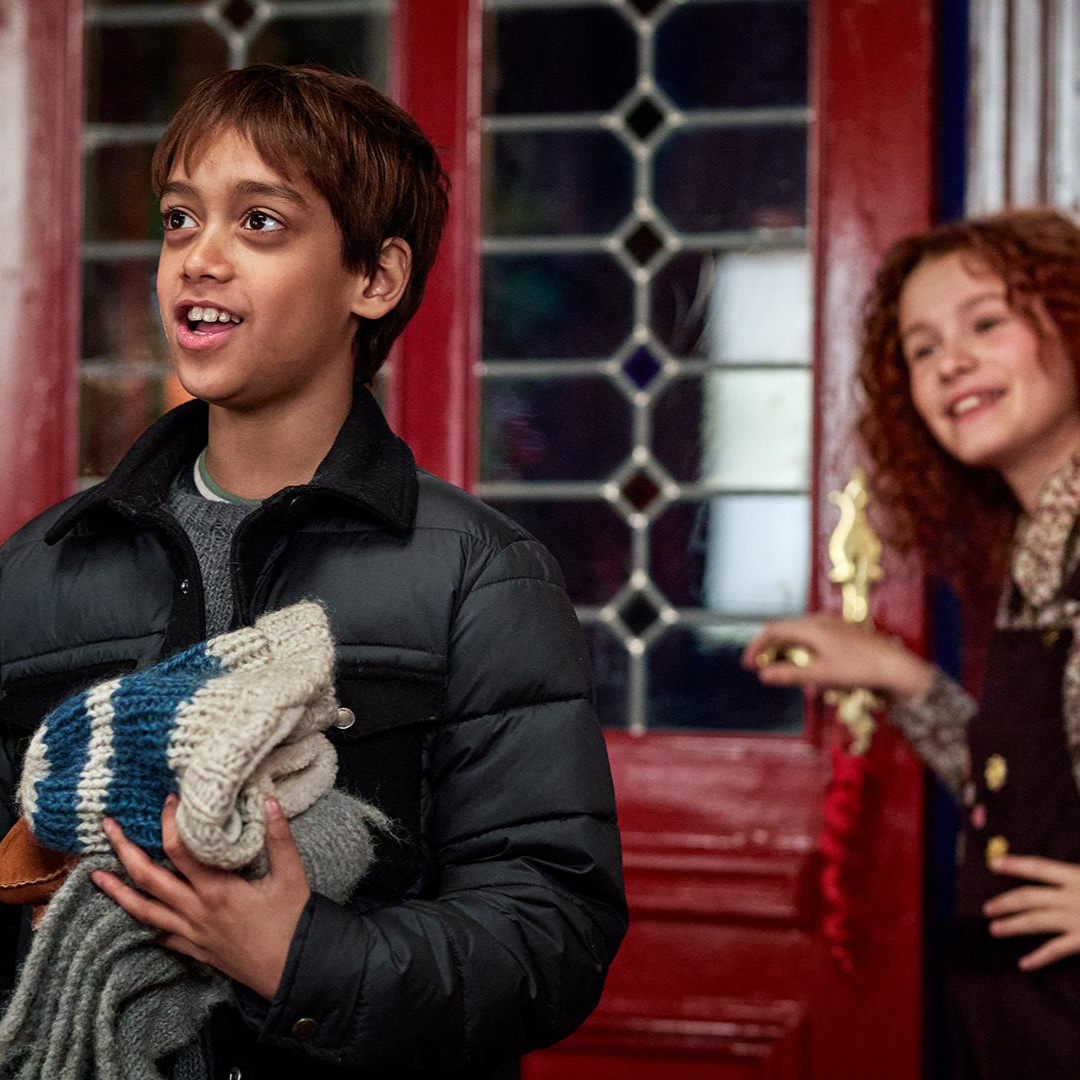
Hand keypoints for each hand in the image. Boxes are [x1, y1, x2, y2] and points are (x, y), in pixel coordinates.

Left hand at [92, 794, 310, 999]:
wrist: (293, 971)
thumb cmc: (293, 923)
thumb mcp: (291, 876)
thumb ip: (279, 837)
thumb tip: (271, 800)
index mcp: (217, 889)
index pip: (181, 850)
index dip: (170, 823)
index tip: (168, 801)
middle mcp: (196, 910)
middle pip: (148, 878)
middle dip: (124, 851)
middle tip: (108, 828)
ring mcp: (192, 933)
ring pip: (144, 910)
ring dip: (117, 891)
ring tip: (95, 875)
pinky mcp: (196, 950)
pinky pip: (161, 935)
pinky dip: (144, 923)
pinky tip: (133, 916)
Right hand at [740, 612, 935, 700]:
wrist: (896, 667)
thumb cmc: (858, 669)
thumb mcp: (821, 675)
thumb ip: (790, 674)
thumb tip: (764, 675)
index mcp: (811, 627)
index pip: (773, 630)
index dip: (756, 645)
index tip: (748, 664)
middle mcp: (819, 620)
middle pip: (785, 631)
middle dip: (771, 651)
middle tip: (762, 669)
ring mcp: (832, 625)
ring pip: (800, 637)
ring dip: (790, 656)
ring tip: (791, 677)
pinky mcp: (842, 633)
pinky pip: (815, 641)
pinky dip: (806, 656)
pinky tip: (815, 677)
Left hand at [984, 855, 1079, 970]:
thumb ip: (1076, 877)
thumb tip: (1061, 876)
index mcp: (1077, 876)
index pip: (1038, 867)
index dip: (1014, 864)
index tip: (993, 863)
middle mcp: (1072, 895)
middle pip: (1028, 897)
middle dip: (1004, 902)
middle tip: (986, 908)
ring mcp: (1077, 919)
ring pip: (1035, 921)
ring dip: (1012, 925)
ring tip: (994, 929)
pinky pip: (1056, 950)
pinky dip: (1039, 957)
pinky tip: (1025, 964)